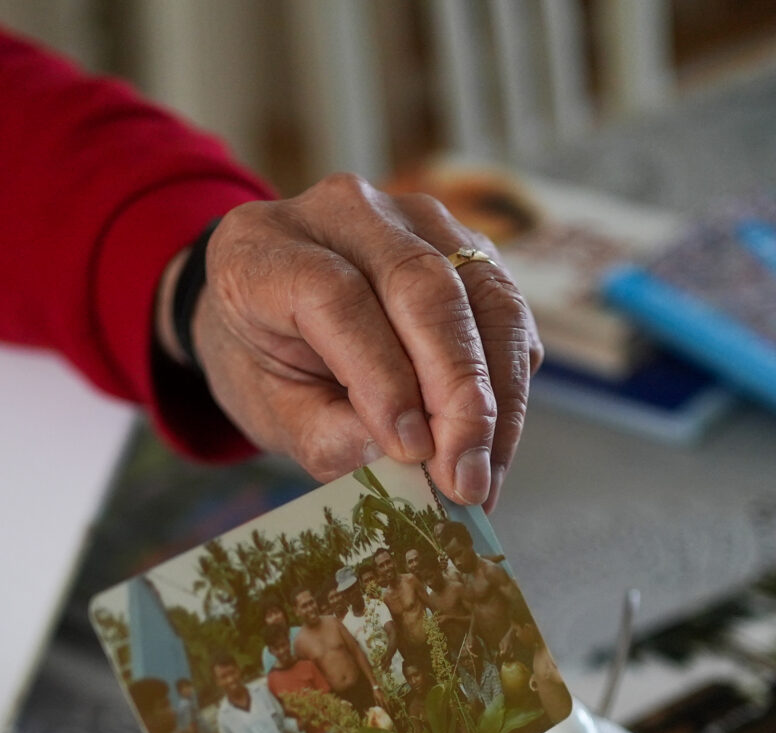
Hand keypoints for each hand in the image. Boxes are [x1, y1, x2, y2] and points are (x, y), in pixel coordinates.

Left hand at [168, 175, 541, 509]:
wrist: (276, 311)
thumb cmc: (266, 362)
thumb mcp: (271, 410)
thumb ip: (327, 434)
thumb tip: (408, 458)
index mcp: (265, 245)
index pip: (336, 295)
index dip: (381, 376)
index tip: (410, 451)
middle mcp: (343, 211)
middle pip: (425, 286)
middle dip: (458, 392)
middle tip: (465, 477)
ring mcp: (414, 217)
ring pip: (485, 296)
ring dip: (498, 397)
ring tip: (484, 475)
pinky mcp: (466, 244)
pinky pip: (508, 312)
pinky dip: (510, 384)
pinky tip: (493, 445)